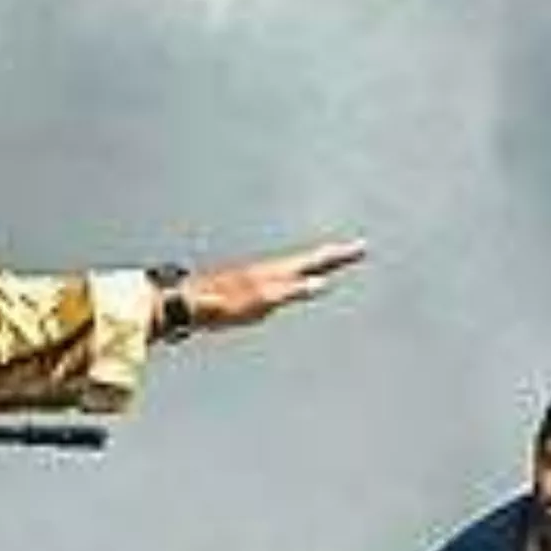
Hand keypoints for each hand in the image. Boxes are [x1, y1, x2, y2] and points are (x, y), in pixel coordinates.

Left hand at [179, 239, 366, 332]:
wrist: (190, 301)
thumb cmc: (223, 303)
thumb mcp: (262, 299)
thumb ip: (292, 290)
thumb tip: (322, 282)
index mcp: (278, 270)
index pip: (317, 259)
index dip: (339, 255)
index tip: (361, 247)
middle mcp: (272, 270)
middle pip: (311, 260)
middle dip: (335, 255)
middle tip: (357, 249)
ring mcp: (262, 278)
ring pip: (298, 267)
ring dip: (319, 263)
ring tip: (335, 261)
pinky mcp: (252, 289)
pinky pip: (286, 280)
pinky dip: (301, 276)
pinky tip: (298, 282)